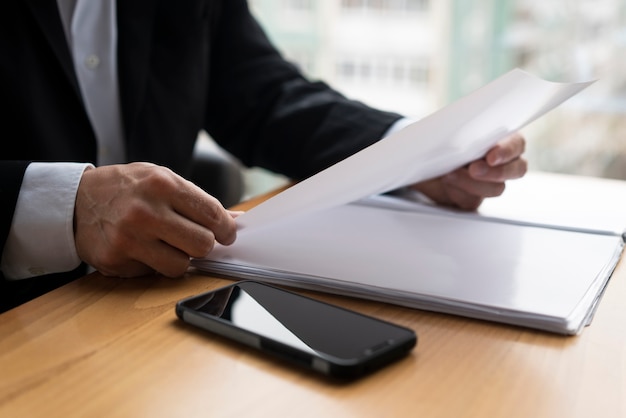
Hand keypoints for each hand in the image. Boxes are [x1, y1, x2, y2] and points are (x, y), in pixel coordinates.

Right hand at [74, 162, 237, 277]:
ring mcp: (129, 238)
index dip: (226, 229)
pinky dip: (154, 264)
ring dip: (180, 259)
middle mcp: (146, 211)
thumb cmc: (127, 188)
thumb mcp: (161, 179)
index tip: (227, 234)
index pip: (212, 213)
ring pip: (181, 266)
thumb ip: (196, 200)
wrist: (75, 201)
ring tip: (167, 244)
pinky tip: (142, 249)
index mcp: (162, 184)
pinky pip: (153, 273)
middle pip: (202, 244)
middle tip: (197, 241)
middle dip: (205, 245)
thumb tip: (235, 221)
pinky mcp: (116, 260)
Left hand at [411, 132, 526, 209]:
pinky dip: (459, 192)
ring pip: (495, 188)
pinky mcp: (473, 197)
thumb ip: (463, 130)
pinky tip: (447, 183)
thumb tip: (463, 128)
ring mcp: (489, 181)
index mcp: (502, 138)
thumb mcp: (448, 129)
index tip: (491, 156)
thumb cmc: (438, 140)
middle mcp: (501, 161)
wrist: (419, 160)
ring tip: (449, 174)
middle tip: (474, 169)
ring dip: (471, 182)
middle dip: (495, 172)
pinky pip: (473, 200)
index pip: (516, 144)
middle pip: (516, 170)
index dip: (507, 151)